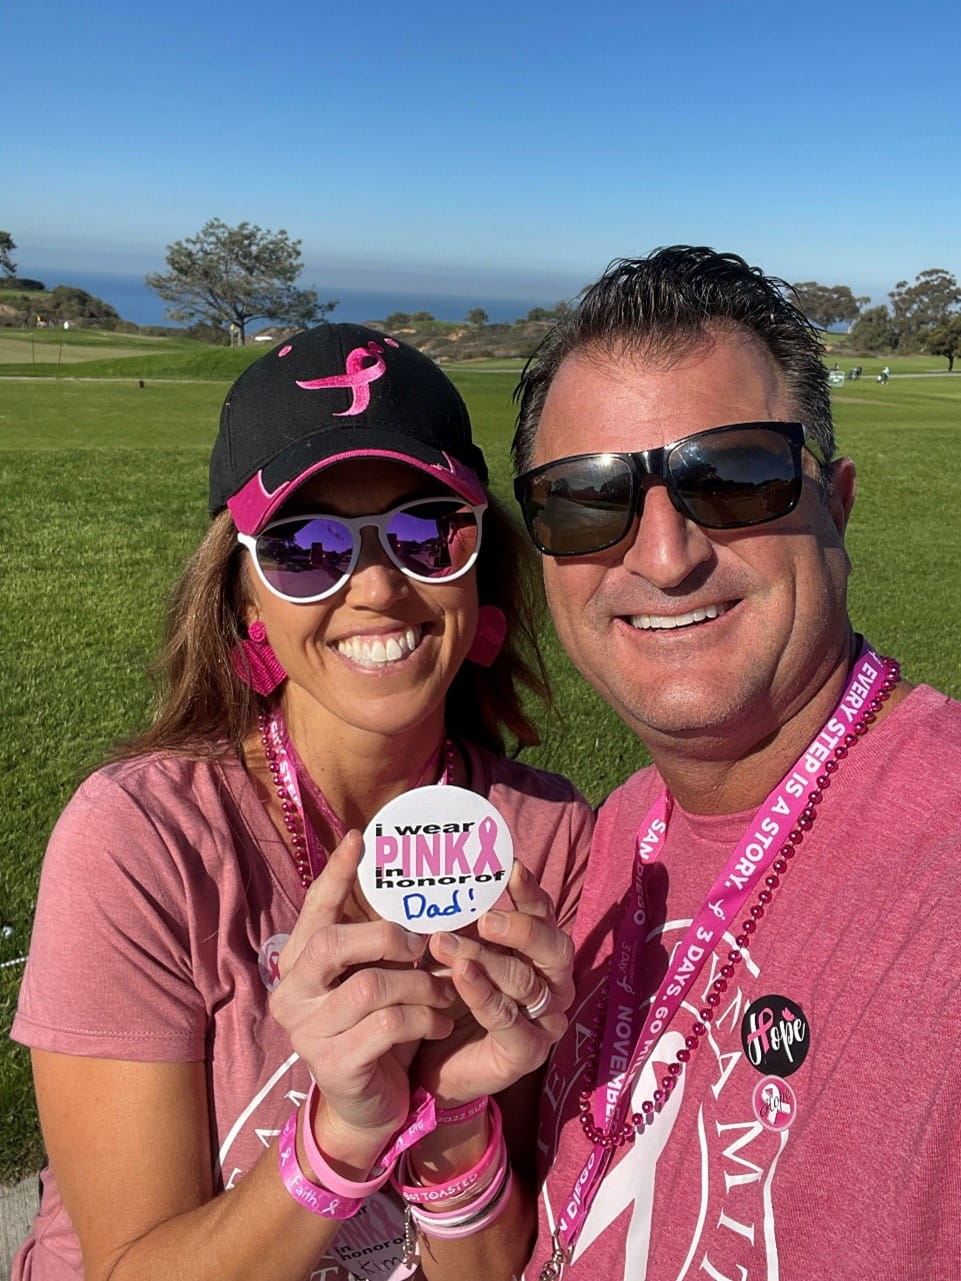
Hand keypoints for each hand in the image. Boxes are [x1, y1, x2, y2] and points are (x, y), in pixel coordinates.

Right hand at [268, 831, 454, 1151]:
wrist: (368, 1106)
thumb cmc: (377, 1029)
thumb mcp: (377, 977)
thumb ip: (380, 941)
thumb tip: (415, 883)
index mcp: (300, 962)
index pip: (314, 909)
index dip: (337, 873)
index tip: (359, 838)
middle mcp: (292, 993)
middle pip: (332, 943)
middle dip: (386, 936)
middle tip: (422, 943)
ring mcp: (307, 1031)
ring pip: (371, 987)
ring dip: (420, 985)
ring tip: (446, 992)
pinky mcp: (333, 1065)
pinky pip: (387, 1026)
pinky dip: (425, 1019)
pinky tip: (442, 1022)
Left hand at [413, 859, 573, 1104]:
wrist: (432, 1062)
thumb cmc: (448, 995)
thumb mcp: (455, 950)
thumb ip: (458, 921)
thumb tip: (441, 875)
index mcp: (541, 953)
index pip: (545, 915)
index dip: (529, 891)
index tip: (510, 867)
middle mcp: (553, 984)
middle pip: (554, 947)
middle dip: (520, 928)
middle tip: (485, 917)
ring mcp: (545, 1021)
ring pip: (524, 981)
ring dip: (483, 958)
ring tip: (444, 943)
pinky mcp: (527, 1052)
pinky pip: (507, 1018)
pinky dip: (482, 994)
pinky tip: (460, 976)